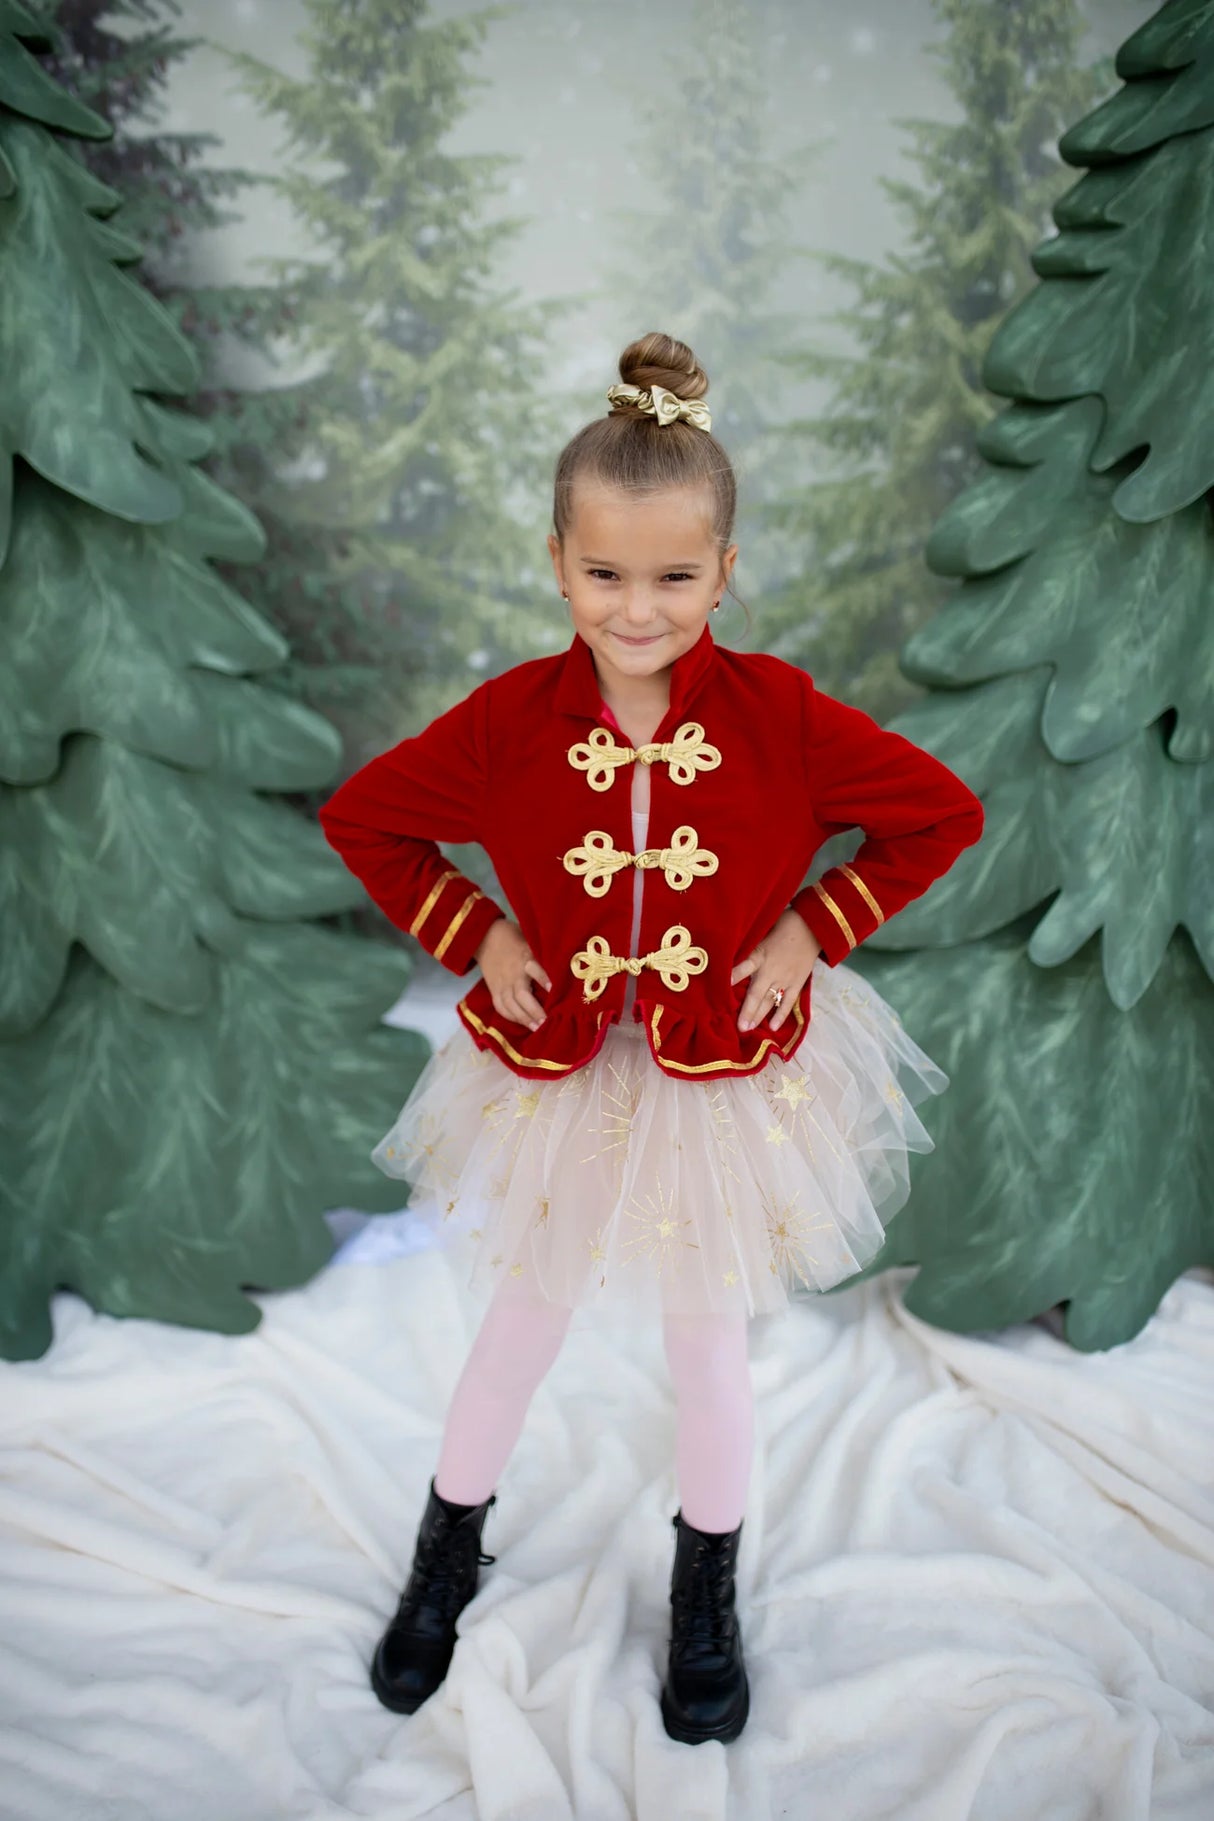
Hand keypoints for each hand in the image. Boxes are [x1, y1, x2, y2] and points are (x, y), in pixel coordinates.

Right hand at [474, 918, 551, 1031]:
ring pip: (510, 1004)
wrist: (485, 937)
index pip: (534, 968)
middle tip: (546, 1021)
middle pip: (521, 993)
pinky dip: (511, 1017)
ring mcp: (502, 983)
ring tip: (537, 1028)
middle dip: (534, 1009)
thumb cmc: (515, 938)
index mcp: (524, 956)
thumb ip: (544, 954)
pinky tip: (523, 1024)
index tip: (553, 989)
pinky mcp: (494, 989)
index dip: (543, 978)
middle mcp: (513, 972)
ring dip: (524, 1018)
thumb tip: (568, 964)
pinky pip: (501, 1006)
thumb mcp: (531, 939)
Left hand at [731, 909, 821, 1031]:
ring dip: (759, 1016)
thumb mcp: (761, 931)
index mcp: (760, 955)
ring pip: (769, 1001)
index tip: (720, 987)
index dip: (732, 977)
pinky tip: (774, 1027)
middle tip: (739, 1027)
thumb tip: (729, 950)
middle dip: (747, 1011)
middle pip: (756, 994)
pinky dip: (781, 1014)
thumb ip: (749, 945)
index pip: (743, 967)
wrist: (812, 927)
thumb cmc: (783, 925)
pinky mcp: (797, 983)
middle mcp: (770, 970)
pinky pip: (788, 1002)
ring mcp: (785, 979)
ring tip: (749, 1029)